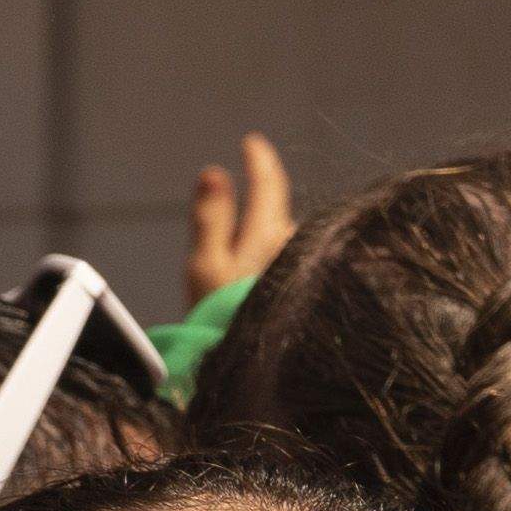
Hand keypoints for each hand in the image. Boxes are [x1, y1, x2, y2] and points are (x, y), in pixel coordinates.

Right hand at [179, 130, 294, 307]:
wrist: (255, 369)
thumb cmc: (222, 316)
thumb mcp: (206, 264)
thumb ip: (211, 217)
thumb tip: (214, 171)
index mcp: (268, 234)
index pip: (269, 185)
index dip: (260, 161)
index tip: (252, 141)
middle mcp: (293, 247)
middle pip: (278, 212)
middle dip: (264, 196)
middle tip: (249, 183)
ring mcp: (301, 270)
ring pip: (285, 238)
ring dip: (270, 230)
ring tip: (251, 238)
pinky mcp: (303, 290)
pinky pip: (290, 261)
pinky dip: (277, 257)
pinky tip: (264, 275)